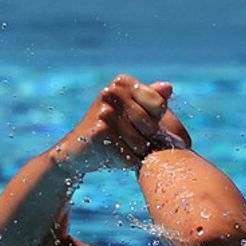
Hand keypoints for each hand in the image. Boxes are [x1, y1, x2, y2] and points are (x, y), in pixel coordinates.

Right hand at [51, 74, 191, 176]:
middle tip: (128, 137)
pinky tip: (112, 156)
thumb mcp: (132, 111)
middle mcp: (111, 93)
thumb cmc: (112, 130)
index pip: (159, 105)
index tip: (138, 122)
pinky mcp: (99, 133)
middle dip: (146, 139)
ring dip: (135, 153)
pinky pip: (130, 156)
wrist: (77, 150)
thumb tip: (169, 86)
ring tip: (120, 146)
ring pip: (141, 144)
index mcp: (122, 83)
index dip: (155, 121)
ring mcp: (104, 112)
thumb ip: (151, 99)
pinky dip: (126, 162)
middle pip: (152, 126)